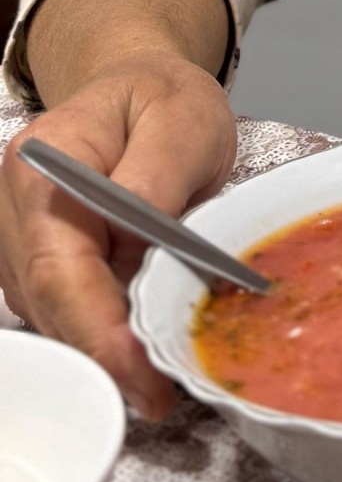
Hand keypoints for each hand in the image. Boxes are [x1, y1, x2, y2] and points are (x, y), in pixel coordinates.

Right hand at [0, 53, 235, 417]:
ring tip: (156, 373)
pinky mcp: (32, 258)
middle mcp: (14, 207)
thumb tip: (133, 226)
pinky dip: (95, 329)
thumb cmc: (164, 99)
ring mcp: (16, 237)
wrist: (142, 86)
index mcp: (45, 166)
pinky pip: (59, 307)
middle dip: (102, 357)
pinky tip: (135, 341)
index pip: (61, 267)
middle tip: (159, 395)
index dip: (99, 331)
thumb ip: (158, 173)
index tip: (142, 375)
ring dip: (99, 348)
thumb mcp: (184, 118)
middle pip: (49, 303)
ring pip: (50, 314)